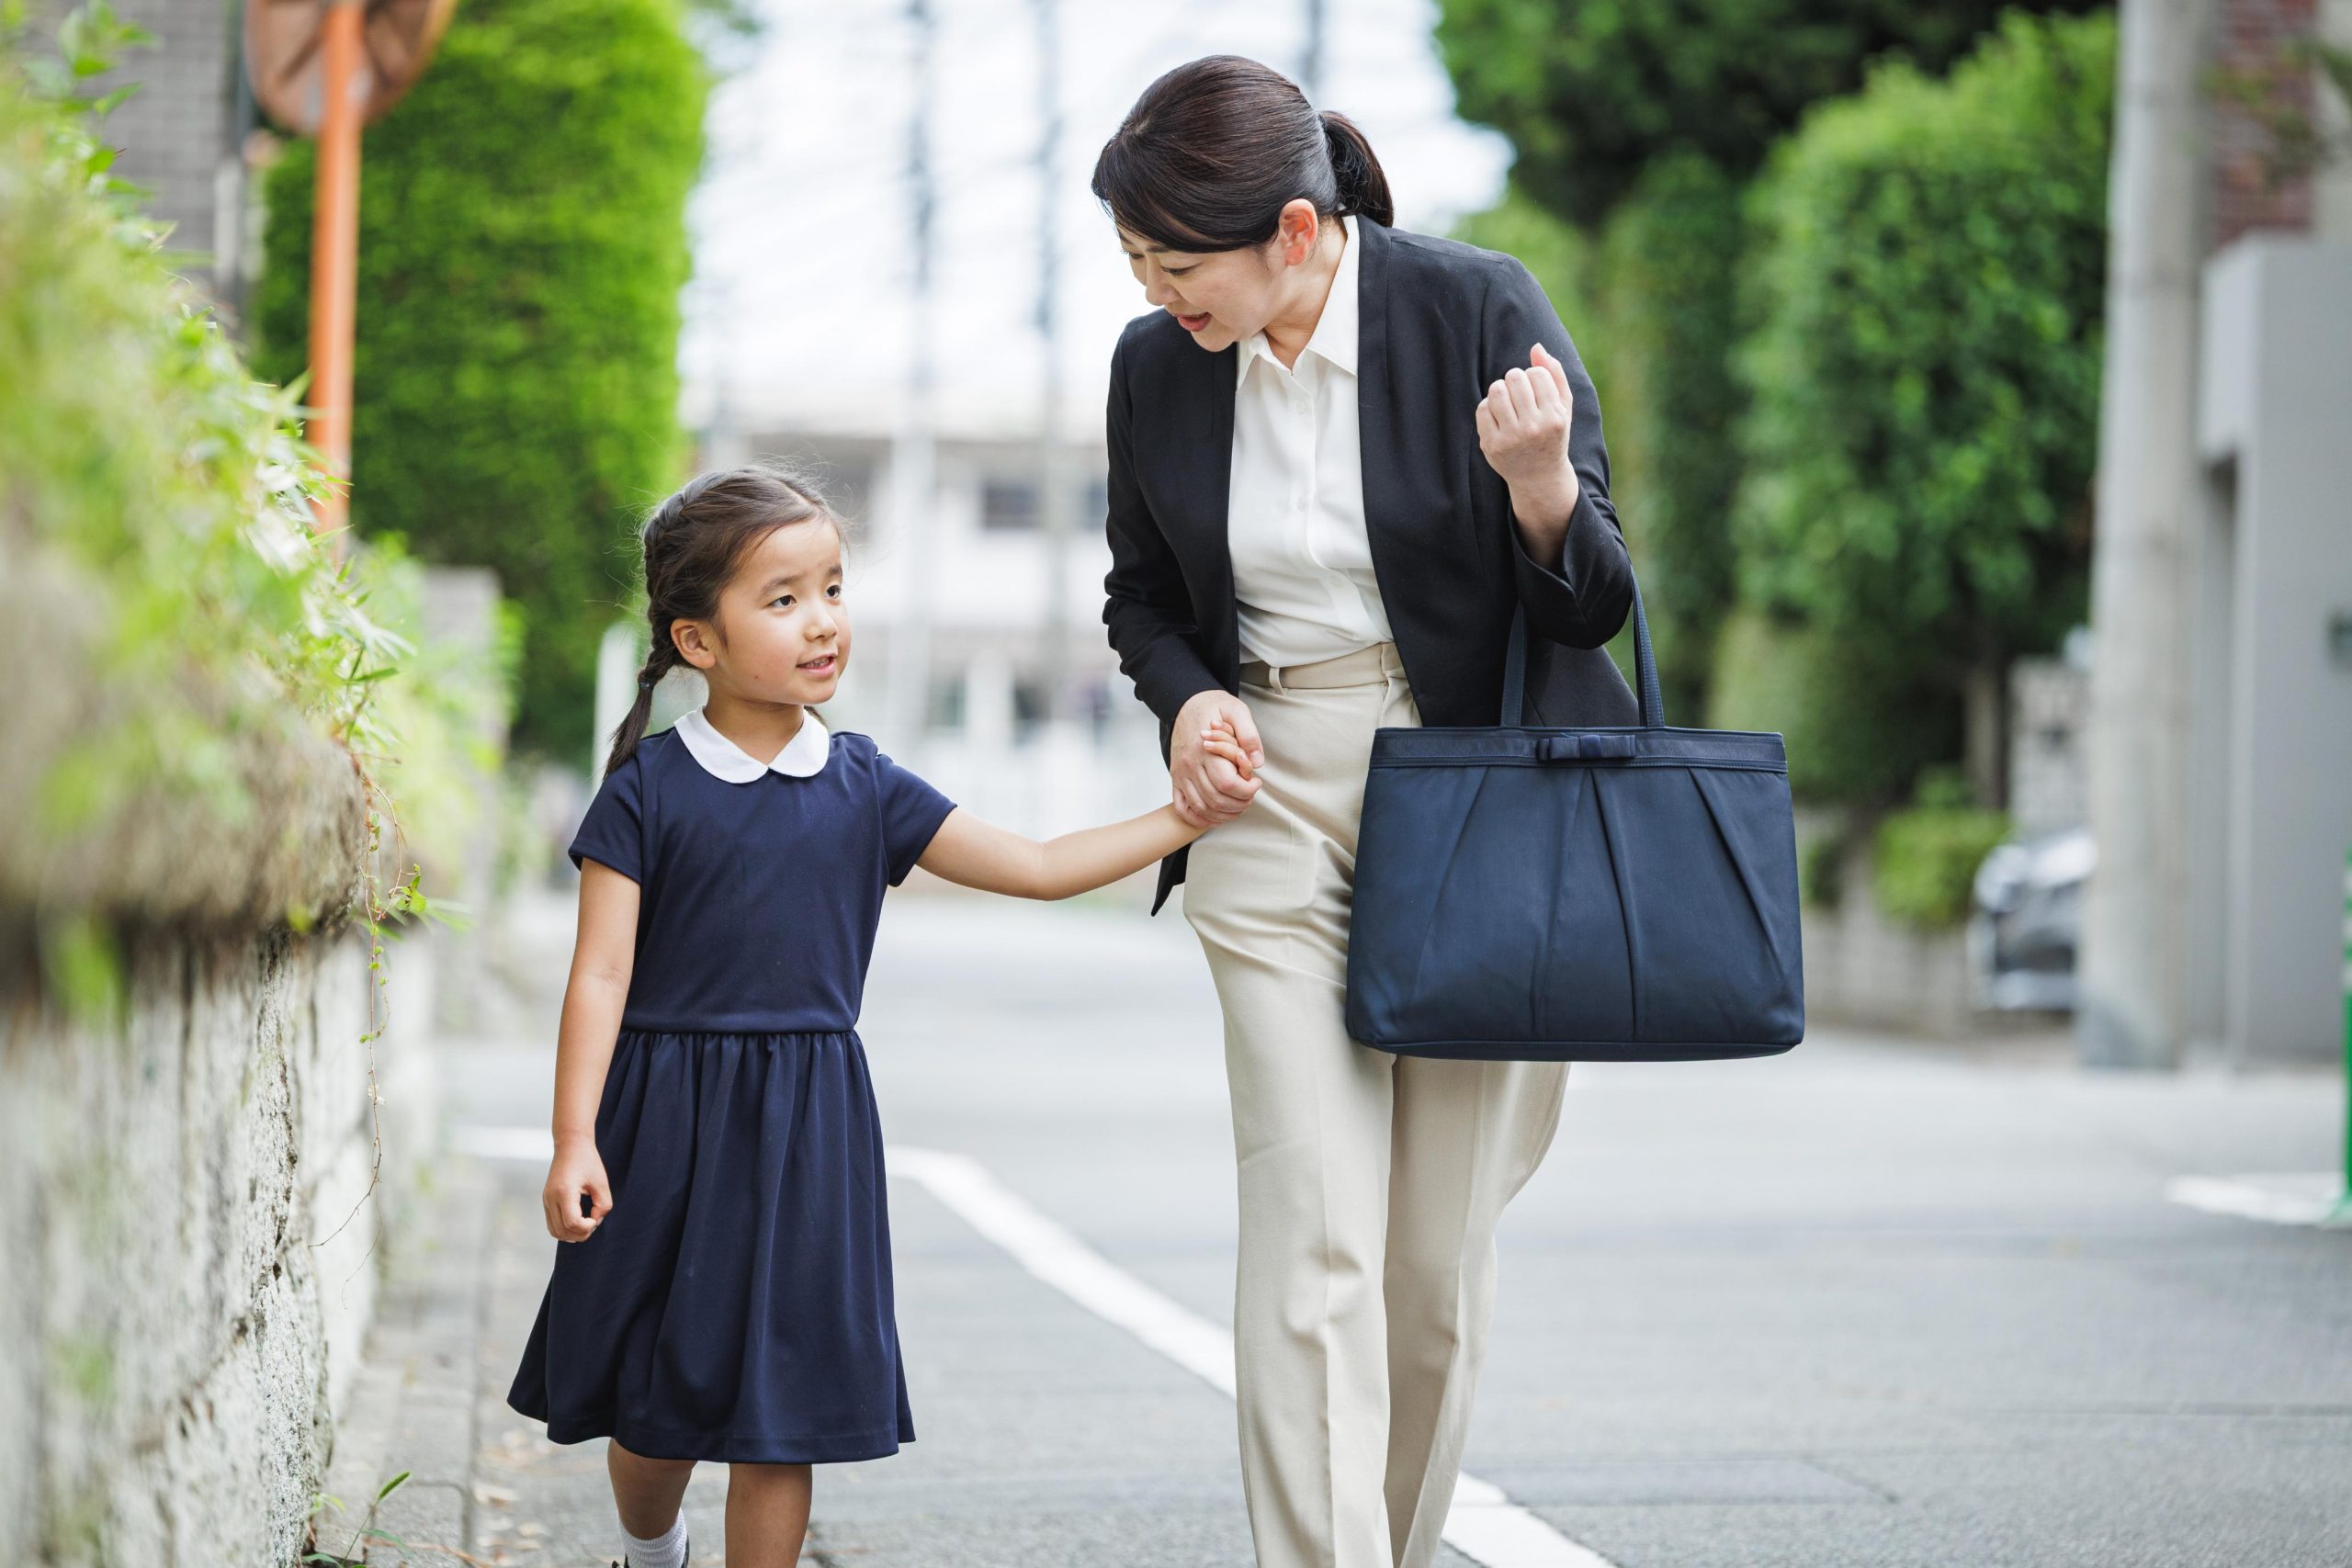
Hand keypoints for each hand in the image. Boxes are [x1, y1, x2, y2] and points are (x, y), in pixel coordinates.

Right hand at [542, 1138, 611, 1241]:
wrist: (570, 1145)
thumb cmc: (587, 1161)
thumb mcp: (601, 1182)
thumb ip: (603, 1205)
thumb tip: (595, 1221)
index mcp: (564, 1192)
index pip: (572, 1222)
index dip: (586, 1227)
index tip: (596, 1218)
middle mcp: (551, 1198)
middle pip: (562, 1231)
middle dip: (581, 1234)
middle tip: (594, 1223)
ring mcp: (546, 1200)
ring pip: (555, 1231)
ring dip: (572, 1235)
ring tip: (586, 1224)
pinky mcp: (546, 1201)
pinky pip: (552, 1224)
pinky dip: (564, 1230)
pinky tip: (578, 1224)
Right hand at [1171, 689, 1263, 828]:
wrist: (1185, 703)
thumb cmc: (1213, 707)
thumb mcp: (1236, 710)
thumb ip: (1249, 735)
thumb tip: (1257, 762)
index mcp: (1206, 750)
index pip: (1227, 784)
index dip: (1247, 790)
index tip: (1256, 782)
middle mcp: (1190, 765)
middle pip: (1216, 800)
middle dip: (1240, 804)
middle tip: (1250, 794)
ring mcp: (1181, 774)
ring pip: (1201, 808)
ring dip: (1223, 814)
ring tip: (1238, 805)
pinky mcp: (1176, 779)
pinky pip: (1183, 807)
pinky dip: (1198, 818)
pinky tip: (1215, 816)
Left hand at [1475, 342, 1580, 520]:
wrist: (1539, 476)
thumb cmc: (1552, 435)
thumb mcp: (1564, 407)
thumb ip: (1555, 374)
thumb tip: (1536, 347)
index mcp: (1555, 417)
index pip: (1536, 373)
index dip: (1533, 376)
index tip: (1536, 390)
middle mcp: (1533, 428)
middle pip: (1513, 378)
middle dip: (1515, 380)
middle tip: (1519, 393)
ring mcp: (1511, 438)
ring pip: (1496, 390)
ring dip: (1500, 390)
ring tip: (1507, 401)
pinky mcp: (1491, 445)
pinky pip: (1482, 409)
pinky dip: (1488, 407)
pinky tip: (1498, 417)